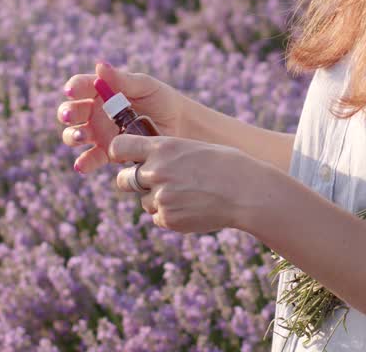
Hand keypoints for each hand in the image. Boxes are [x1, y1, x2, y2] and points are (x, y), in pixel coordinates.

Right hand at [58, 61, 187, 173]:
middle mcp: (95, 112)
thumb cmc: (161, 99)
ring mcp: (99, 133)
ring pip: (75, 134)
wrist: (180, 126)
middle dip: (67, 113)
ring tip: (81, 136)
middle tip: (70, 115)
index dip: (74, 88)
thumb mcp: (144, 86)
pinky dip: (84, 163)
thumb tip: (100, 65)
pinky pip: (91, 158)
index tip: (72, 91)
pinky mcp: (107, 152)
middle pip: (72, 111)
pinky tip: (82, 165)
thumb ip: (122, 79)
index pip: (81, 86)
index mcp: (101, 91)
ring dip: (73, 135)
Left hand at [108, 133, 268, 233]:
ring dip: (157, 200)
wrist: (247, 192)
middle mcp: (156, 172)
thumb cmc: (226, 165)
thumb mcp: (193, 147)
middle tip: (155, 181)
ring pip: (144, 201)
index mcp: (162, 147)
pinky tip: (193, 207)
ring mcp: (160, 197)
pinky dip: (171, 215)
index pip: (118, 146)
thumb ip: (166, 155)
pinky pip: (158, 217)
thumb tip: (146, 162)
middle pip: (123, 180)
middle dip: (134, 181)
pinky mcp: (168, 219)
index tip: (124, 157)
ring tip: (187, 195)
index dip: (119, 152)